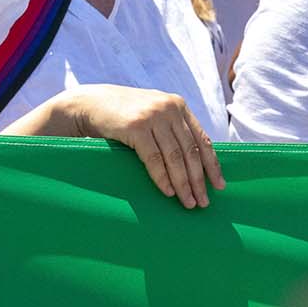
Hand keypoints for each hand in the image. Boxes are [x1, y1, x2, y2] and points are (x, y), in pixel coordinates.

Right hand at [61, 84, 223, 208]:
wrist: (89, 104)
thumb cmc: (122, 114)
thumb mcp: (152, 112)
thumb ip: (172, 127)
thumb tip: (196, 162)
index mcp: (178, 105)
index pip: (202, 140)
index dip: (212, 165)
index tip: (219, 186)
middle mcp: (168, 108)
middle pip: (190, 151)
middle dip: (198, 180)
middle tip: (204, 202)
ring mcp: (152, 116)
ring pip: (175, 157)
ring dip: (183, 183)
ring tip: (188, 202)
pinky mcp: (136, 126)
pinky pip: (154, 159)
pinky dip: (162, 178)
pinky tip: (168, 192)